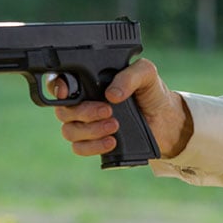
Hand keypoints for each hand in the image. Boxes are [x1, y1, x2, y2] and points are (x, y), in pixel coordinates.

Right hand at [52, 58, 192, 158]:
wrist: (167, 120)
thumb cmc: (153, 93)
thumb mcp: (146, 74)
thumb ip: (130, 75)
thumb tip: (111, 94)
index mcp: (91, 83)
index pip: (60, 83)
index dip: (56, 88)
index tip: (67, 92)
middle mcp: (84, 103)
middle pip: (63, 110)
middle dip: (84, 112)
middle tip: (108, 110)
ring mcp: (87, 125)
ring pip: (69, 131)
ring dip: (90, 130)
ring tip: (115, 125)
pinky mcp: (95, 143)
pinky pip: (79, 148)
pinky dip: (93, 146)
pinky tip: (112, 141)